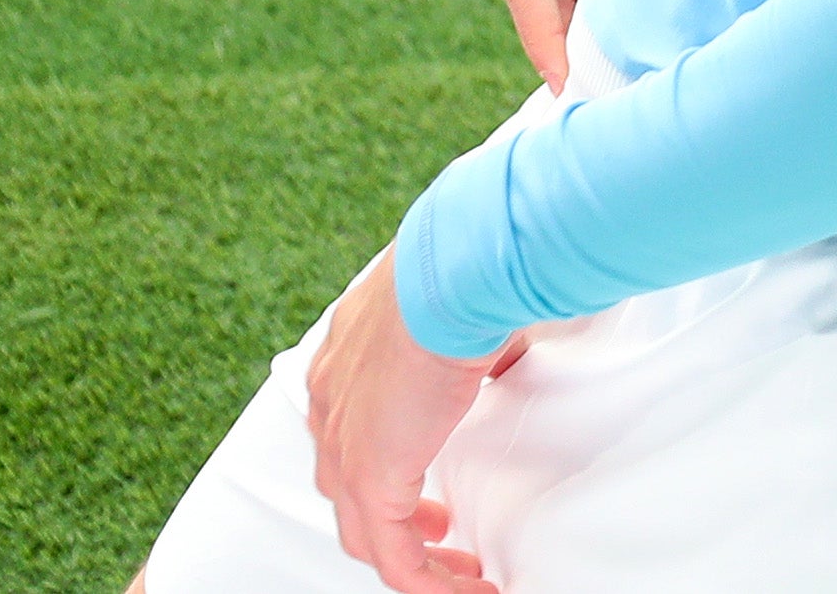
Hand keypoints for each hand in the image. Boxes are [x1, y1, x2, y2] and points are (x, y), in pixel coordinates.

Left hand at [303, 250, 506, 591]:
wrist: (451, 275)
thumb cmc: (462, 274)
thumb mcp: (461, 312)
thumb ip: (474, 344)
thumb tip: (506, 354)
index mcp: (344, 363)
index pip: (350, 435)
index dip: (386, 464)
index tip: (424, 479)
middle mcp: (331, 409)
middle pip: (348, 490)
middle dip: (396, 519)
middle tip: (439, 533)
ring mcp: (343, 448)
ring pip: (367, 533)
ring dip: (415, 560)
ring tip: (459, 574)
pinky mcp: (372, 481)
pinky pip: (395, 557)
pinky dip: (429, 582)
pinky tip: (465, 587)